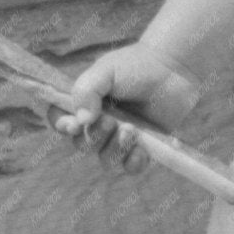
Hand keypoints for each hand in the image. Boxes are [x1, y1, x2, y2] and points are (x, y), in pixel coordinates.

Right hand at [48, 43, 201, 174]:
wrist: (173, 69)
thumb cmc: (137, 65)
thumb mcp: (106, 70)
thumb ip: (87, 90)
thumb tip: (81, 120)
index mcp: (84, 104)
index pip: (61, 121)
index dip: (62, 127)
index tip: (75, 125)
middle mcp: (99, 124)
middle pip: (82, 145)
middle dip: (94, 137)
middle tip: (111, 121)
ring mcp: (120, 138)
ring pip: (106, 159)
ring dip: (115, 149)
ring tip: (131, 130)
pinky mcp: (143, 147)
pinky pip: (130, 167)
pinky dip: (133, 162)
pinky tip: (141, 149)